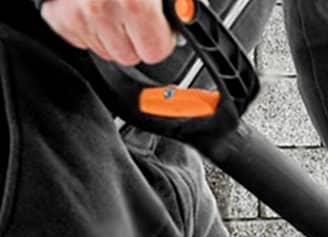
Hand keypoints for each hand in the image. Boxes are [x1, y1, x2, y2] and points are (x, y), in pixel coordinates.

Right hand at [41, 0, 175, 65]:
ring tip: (112, 5)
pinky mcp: (58, 14)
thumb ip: (172, 5)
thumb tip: (184, 17)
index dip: (161, 39)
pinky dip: (88, 27)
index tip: (160, 28)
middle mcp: (100, 7)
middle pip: (129, 55)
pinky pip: (80, 39)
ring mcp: (77, 12)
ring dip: (111, 33)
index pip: (155, 52)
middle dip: (135, 39)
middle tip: (135, 15)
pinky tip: (91, 7)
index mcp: (134, 2)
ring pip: (105, 50)